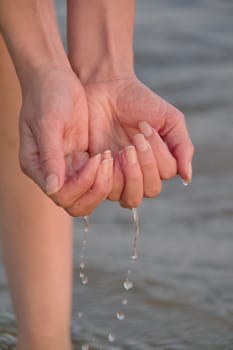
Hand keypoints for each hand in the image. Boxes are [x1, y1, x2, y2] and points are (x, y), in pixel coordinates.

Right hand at [19, 68, 112, 215]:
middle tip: (106, 161)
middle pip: (76, 203)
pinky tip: (112, 155)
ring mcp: (68, 167)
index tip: (95, 158)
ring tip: (109, 156)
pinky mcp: (82, 160)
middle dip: (96, 188)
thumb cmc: (47, 97)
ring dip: (103, 182)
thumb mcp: (48, 123)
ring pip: (89, 195)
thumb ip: (50, 156)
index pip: (61, 194)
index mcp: (37, 166)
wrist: (55, 79)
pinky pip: (96, 179)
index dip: (82, 183)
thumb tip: (52, 188)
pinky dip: (107, 173)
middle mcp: (52, 172)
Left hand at [83, 76, 193, 206]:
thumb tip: (187, 177)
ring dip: (130, 172)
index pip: (166, 173)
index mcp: (159, 161)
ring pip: (131, 197)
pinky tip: (106, 154)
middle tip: (134, 139)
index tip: (144, 127)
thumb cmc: (139, 101)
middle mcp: (141, 173)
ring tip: (122, 149)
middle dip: (145, 164)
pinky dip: (110, 175)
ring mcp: (120, 176)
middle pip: (151, 190)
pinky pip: (108, 191)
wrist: (106, 90)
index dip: (158, 153)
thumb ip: (182, 147)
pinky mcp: (99, 175)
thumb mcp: (169, 119)